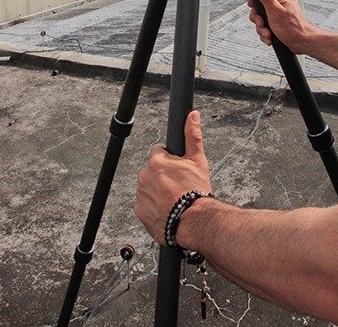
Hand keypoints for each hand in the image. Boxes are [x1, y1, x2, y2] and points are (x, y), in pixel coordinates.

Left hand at [135, 111, 211, 245]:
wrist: (193, 221)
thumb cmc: (196, 192)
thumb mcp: (198, 160)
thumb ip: (192, 136)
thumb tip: (192, 116)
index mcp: (157, 162)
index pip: (158, 152)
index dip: (169, 159)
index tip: (177, 169)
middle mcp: (144, 176)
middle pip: (152, 170)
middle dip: (162, 176)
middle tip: (178, 185)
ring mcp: (140, 194)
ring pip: (148, 187)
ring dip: (157, 190)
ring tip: (174, 199)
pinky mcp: (139, 210)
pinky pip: (145, 204)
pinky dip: (153, 206)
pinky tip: (167, 208)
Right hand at [247, 0, 315, 52]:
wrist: (301, 43)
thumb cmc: (293, 28)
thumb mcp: (275, 10)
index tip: (253, 6)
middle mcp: (280, 2)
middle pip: (259, 4)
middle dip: (258, 18)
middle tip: (262, 23)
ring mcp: (278, 12)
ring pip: (261, 17)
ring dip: (261, 28)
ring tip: (268, 32)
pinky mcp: (277, 21)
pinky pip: (265, 24)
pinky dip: (266, 32)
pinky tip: (270, 36)